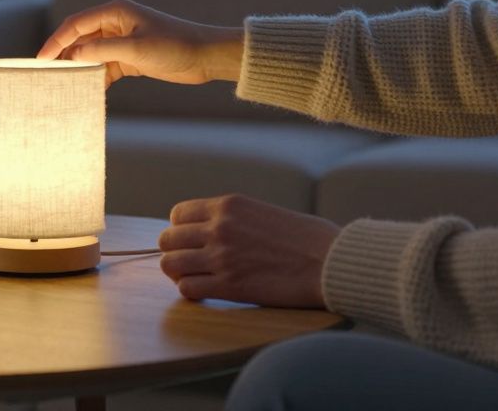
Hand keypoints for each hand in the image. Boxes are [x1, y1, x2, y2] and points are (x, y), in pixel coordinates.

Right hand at [37, 0, 243, 85]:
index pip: (76, 24)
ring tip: (63, 84)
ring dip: (79, 68)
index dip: (56, 41)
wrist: (206, 57)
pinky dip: (96, 77)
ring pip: (91, 54)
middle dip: (64, 55)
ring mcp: (122, 41)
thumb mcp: (135, 49)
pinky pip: (104, 66)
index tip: (41, 59)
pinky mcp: (130, 58)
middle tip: (47, 74)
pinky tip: (88, 90)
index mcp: (115, 11)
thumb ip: (102, 50)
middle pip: (80, 38)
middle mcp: (115, 23)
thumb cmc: (175, 46)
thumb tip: (74, 54)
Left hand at [157, 194, 339, 308]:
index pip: (178, 215)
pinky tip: (206, 292)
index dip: (181, 231)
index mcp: (229, 205)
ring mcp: (221, 257)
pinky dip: (192, 292)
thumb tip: (212, 230)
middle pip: (167, 240)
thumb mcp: (263, 211)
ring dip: (180, 274)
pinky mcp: (229, 286)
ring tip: (197, 278)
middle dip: (175, 252)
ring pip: (171, 265)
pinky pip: (188, 289)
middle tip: (191, 263)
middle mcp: (219, 227)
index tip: (192, 242)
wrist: (330, 260)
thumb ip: (234, 218)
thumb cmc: (307, 237)